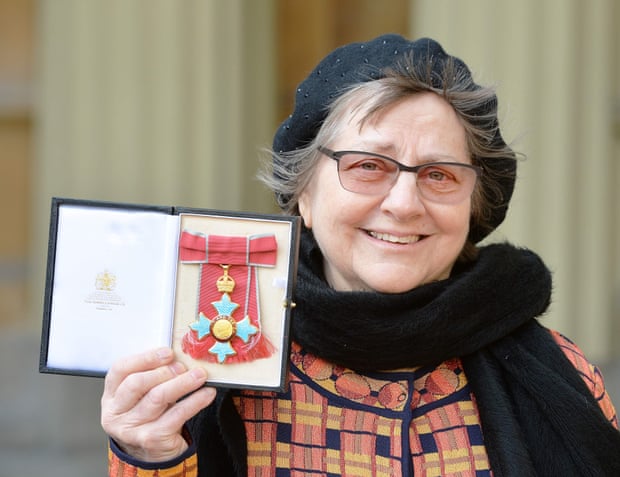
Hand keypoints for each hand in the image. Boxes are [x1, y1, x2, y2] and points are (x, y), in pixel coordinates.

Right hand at [101, 347, 215, 461]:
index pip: (120, 369)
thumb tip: (179, 358)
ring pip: (158, 398)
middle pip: (137, 383)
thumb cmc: (149, 417)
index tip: (168, 353)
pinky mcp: (151, 440)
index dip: (145, 358)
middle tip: (183, 366)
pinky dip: (195, 401)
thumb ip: (153, 376)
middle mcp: (116, 413)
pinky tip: (207, 394)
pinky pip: (176, 415)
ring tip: (200, 376)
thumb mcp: (143, 396)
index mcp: (111, 395)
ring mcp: (131, 429)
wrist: (151, 454)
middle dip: (164, 371)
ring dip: (183, 383)